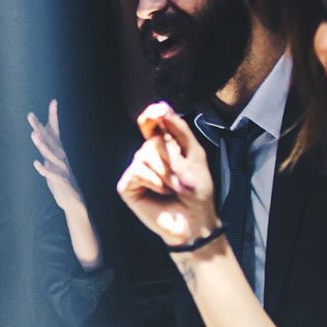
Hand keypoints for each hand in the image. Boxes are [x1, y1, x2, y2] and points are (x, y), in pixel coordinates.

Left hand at [28, 99, 84, 215]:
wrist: (74, 202)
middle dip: (39, 127)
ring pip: (51, 155)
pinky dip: (44, 169)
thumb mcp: (52, 162)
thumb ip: (47, 148)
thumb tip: (40, 132)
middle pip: (50, 140)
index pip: (55, 131)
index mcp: (59, 152)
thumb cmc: (61, 181)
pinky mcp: (61, 182)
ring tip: (33, 135)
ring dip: (42, 145)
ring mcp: (62, 169)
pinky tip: (36, 164)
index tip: (54, 102)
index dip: (53, 117)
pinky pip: (52, 174)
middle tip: (30, 115)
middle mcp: (61, 158)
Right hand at [116, 104, 219, 246]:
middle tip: (182, 178)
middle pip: (152, 141)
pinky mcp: (128, 185)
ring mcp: (137, 169)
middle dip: (171, 159)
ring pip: (144, 155)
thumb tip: (160, 106)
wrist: (194, 221)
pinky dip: (153, 181)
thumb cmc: (197, 190)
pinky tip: (162, 192)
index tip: (157, 112)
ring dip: (165, 173)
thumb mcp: (195, 155)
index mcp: (165, 145)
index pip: (153, 122)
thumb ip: (179, 130)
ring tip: (173, 188)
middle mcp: (148, 154)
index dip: (152, 115)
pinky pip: (137, 171)